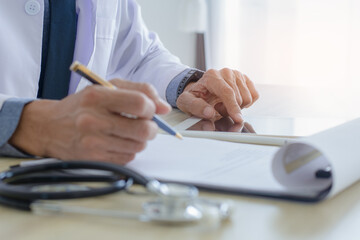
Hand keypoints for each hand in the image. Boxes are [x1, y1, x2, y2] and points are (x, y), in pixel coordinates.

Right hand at [9, 80, 170, 163]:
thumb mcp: (107, 87)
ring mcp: (92, 142)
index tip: (149, 110)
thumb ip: (139, 90)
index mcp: (97, 97)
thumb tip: (164, 108)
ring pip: (138, 146)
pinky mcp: (93, 159)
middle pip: (144, 129)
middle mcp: (93, 120)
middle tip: (144, 124)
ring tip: (127, 132)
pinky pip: (127, 158)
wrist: (49, 127)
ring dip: (139, 140)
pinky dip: (128, 150)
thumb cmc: (83, 105)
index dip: (152, 108)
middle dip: (151, 128)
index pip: (140, 103)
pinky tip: (116, 142)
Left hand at [176, 68, 258, 122]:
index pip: (227, 92)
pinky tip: (233, 102)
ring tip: (224, 104)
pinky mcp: (246, 80)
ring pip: (247, 98)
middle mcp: (226, 72)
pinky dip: (245, 104)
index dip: (233, 107)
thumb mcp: (187, 102)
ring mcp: (237, 75)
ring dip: (236, 107)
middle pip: (238, 98)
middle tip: (217, 109)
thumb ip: (196, 108)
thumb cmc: (195, 96)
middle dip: (229, 110)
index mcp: (212, 76)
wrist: (201, 90)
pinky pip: (254, 96)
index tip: (238, 119)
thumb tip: (209, 113)